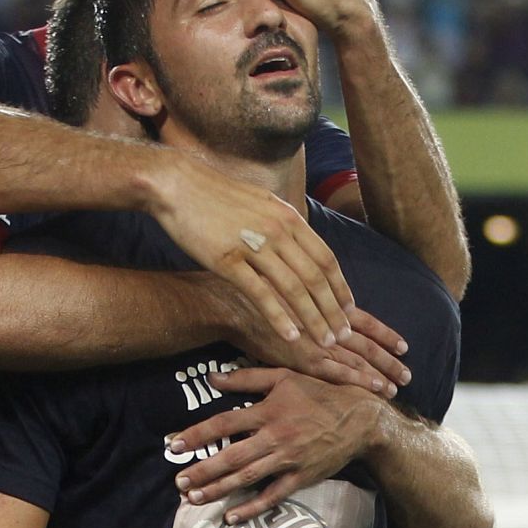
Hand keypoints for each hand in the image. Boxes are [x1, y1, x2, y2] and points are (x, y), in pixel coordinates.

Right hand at [149, 153, 353, 347]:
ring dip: (313, 318)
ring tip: (325, 342)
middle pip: (316, 277)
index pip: (326, 258)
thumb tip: (303, 244)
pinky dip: (279, 317)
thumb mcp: (263, 204)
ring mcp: (254, 245)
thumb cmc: (218, 197)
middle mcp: (278, 231)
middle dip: (333, 310)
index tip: (349, 309)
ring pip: (294, 289)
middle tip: (343, 335)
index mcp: (289, 218)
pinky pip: (261, 294)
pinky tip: (291, 336)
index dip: (341, 287)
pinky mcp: (228, 260)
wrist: (178, 185)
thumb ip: (285, 226)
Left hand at [171, 368, 381, 520]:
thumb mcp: (285, 376)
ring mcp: (289, 459)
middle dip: (202, 470)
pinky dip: (253, 508)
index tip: (175, 444)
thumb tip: (212, 378)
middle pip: (231, 456)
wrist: (360, 418)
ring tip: (194, 498)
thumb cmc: (320, 393)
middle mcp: (275, 436)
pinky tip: (233, 517)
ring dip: (219, 489)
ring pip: (247, 478)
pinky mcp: (302, 477)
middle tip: (178, 481)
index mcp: (268, 410)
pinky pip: (274, 496)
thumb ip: (248, 377)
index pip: (224, 423)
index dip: (197, 435)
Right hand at [211, 279, 409, 398]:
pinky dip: (360, 380)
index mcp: (325, 307)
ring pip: (359, 360)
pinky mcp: (305, 359)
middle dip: (389, 359)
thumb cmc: (255, 296)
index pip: (364, 321)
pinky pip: (340, 373)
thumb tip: (319, 310)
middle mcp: (327, 323)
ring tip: (398, 386)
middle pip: (367, 343)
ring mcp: (318, 342)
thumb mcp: (288, 293)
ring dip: (381, 372)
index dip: (385, 334)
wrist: (232, 304)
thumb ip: (307, 303)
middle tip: (408, 373)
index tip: (404, 345)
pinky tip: (377, 388)